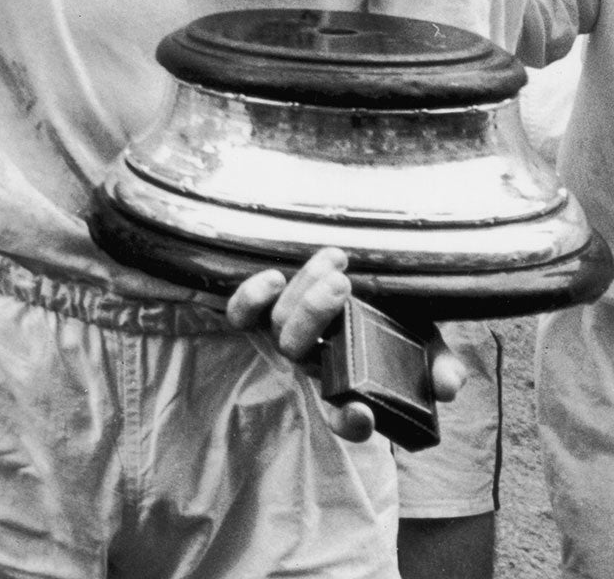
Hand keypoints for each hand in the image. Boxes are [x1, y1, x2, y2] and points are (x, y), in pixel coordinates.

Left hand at [226, 247, 464, 442]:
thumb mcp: (431, 347)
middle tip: (343, 286)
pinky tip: (276, 277)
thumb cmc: (405, 326)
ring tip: (335, 268)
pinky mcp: (267, 313)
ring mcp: (290, 338)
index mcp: (353, 385)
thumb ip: (442, 367)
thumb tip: (448, 386)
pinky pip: (243, 315)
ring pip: (277, 324)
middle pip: (296, 350)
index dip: (351, 423)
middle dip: (314, 314)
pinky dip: (251, 298)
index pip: (346, 421)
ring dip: (301, 293)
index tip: (363, 412)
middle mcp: (317, 365)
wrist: (383, 296)